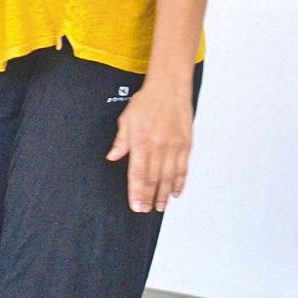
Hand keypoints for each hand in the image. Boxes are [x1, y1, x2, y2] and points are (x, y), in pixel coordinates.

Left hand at [105, 80, 194, 212]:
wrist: (169, 88)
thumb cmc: (147, 101)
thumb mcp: (126, 119)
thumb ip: (121, 141)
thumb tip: (112, 156)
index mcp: (141, 141)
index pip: (138, 173)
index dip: (137, 192)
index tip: (136, 205)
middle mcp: (158, 146)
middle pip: (154, 179)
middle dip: (150, 197)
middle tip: (147, 210)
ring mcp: (174, 146)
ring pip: (170, 177)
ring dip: (165, 194)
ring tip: (161, 206)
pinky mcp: (186, 145)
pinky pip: (183, 168)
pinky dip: (180, 182)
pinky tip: (176, 192)